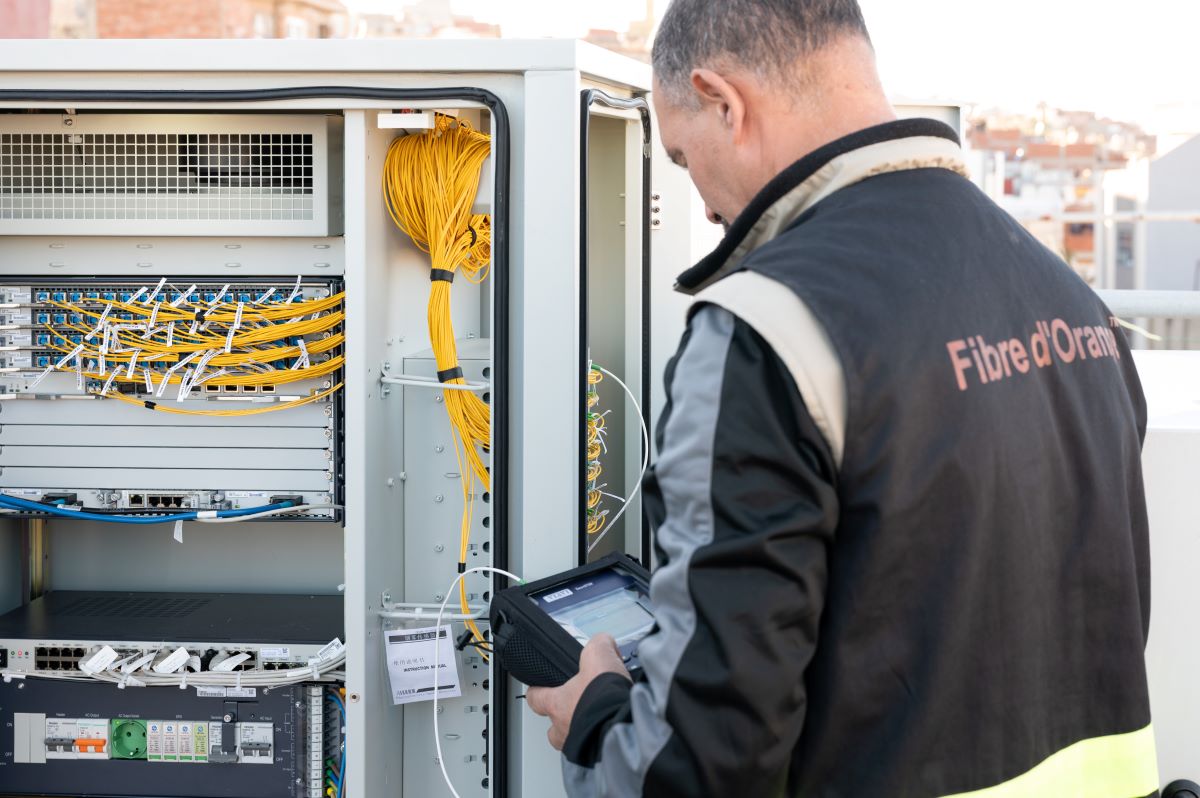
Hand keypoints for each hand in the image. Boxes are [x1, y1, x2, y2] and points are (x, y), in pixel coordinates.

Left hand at [526, 633, 630, 749]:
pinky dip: (601, 739)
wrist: (625, 724)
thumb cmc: (603, 696)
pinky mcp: (598, 755)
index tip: (538, 690)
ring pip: (572, 741)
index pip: (535, 698)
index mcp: (557, 704)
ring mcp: (579, 746)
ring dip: (581, 731)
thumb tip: (604, 642)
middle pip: (552, 728)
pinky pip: (593, 750)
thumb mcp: (599, 655)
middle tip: (576, 708)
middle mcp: (563, 728)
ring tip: (598, 719)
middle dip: (563, 718)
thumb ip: (599, 644)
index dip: (537, 692)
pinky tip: (613, 726)